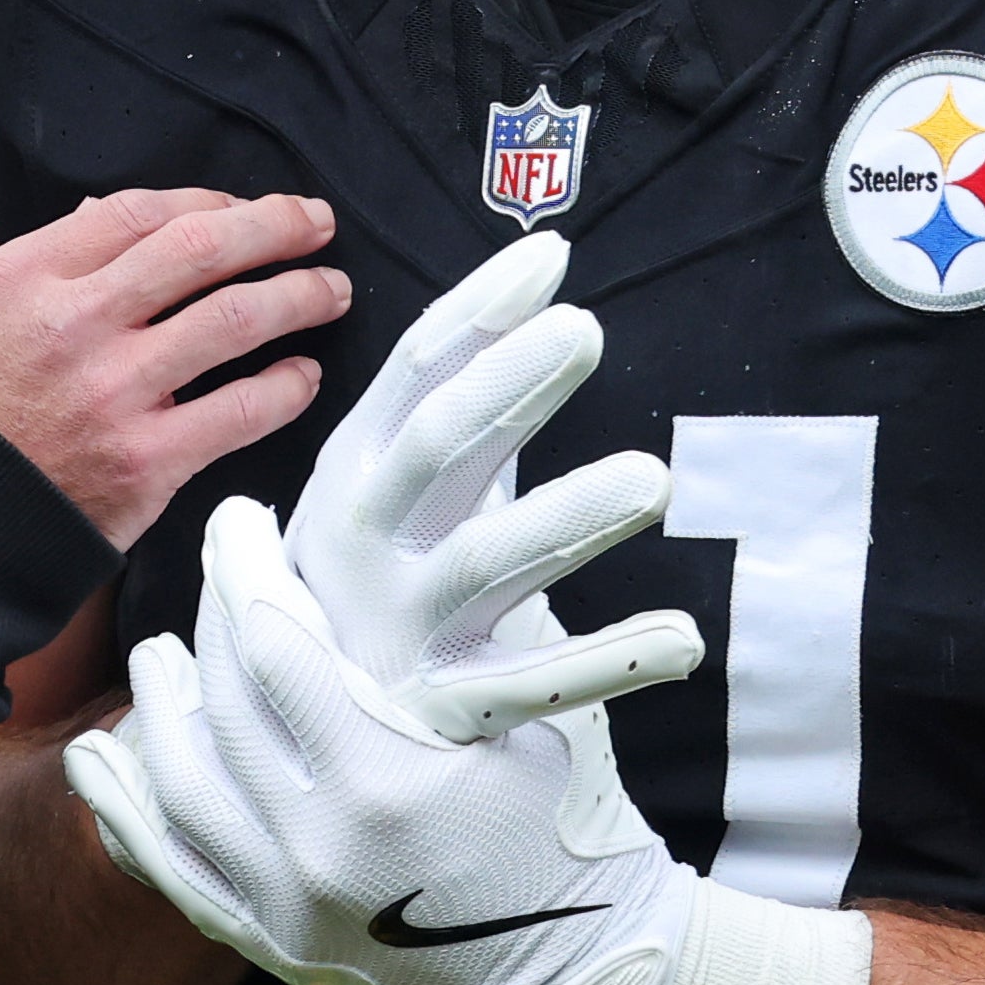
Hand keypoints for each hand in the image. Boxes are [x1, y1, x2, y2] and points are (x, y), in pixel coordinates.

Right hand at [0, 189, 347, 548]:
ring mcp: (115, 393)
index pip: (138, 212)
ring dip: (298, 296)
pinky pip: (240, 411)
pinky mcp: (147, 461)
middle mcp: (75, 323)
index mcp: (25, 276)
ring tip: (331, 291)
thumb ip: (44, 262)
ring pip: (234, 319)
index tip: (240, 210)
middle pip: (199, 248)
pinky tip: (304, 376)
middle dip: (273, 227)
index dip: (205, 202)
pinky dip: (286, 387)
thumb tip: (109, 215)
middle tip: (316, 222)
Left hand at [66, 497, 870, 984]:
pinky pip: (173, 872)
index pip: (272, 644)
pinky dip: (128, 813)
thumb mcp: (534, 710)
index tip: (240, 517)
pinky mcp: (272, 950)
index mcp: (385, 780)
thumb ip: (471, 614)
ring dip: (158, 709)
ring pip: (181, 784)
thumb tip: (454, 479)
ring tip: (156, 657)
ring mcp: (287, 909)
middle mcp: (320, 849)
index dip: (244, 567)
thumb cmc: (573, 821)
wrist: (585, 971)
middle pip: (221, 702)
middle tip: (211, 567)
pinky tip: (100, 762)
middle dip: (208, 617)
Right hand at [279, 231, 695, 736]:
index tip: (548, 258)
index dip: (478, 314)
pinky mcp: (445, 707)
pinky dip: (608, 662)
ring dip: (567, 518)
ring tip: (651, 479)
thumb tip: (538, 276)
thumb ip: (463, 388)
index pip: (413, 373)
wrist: (301, 726)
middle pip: (436, 450)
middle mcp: (366, 538)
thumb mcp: (395, 479)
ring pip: (487, 565)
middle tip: (582, 331)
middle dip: (506, 387)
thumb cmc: (373, 569)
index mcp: (355, 468)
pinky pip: (533, 686)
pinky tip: (683, 637)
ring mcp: (403, 623)